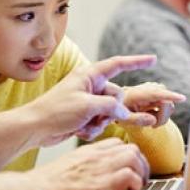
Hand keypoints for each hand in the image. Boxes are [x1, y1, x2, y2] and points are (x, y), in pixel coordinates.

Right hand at [29, 138, 148, 189]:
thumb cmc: (46, 184)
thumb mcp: (66, 167)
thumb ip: (82, 167)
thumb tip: (90, 176)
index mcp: (85, 152)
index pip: (115, 143)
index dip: (126, 154)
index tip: (128, 166)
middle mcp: (95, 157)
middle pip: (129, 148)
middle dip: (139, 163)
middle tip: (139, 177)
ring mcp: (99, 168)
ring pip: (134, 157)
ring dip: (141, 172)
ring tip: (137, 186)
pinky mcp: (103, 184)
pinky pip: (131, 176)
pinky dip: (136, 185)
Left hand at [30, 55, 157, 144]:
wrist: (36, 127)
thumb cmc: (55, 111)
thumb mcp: (87, 105)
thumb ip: (110, 106)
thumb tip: (123, 112)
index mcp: (88, 76)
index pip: (116, 65)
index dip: (136, 62)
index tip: (153, 59)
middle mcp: (88, 86)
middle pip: (116, 96)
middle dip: (110, 110)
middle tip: (94, 115)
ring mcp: (86, 102)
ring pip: (109, 113)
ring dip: (99, 122)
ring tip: (82, 123)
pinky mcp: (83, 116)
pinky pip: (99, 123)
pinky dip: (92, 129)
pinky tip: (78, 130)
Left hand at [121, 82, 185, 126]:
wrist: (119, 104)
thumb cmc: (120, 113)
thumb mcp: (123, 119)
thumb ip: (136, 120)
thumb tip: (154, 121)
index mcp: (134, 94)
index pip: (154, 94)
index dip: (168, 96)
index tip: (182, 98)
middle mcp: (145, 88)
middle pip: (165, 101)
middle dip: (163, 116)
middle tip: (154, 126)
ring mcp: (153, 87)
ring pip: (168, 103)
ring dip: (163, 115)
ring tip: (150, 121)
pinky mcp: (158, 89)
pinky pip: (168, 102)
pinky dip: (163, 112)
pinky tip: (153, 115)